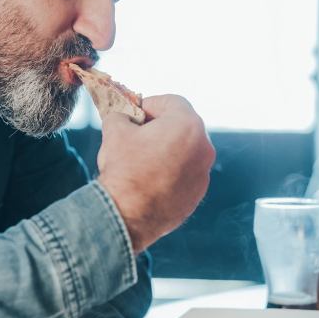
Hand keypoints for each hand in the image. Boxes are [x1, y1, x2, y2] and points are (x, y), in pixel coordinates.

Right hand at [96, 95, 214, 252]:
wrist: (127, 215)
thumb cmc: (124, 169)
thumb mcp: (114, 131)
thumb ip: (120, 115)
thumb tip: (121, 116)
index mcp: (187, 125)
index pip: (172, 102)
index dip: (151, 104)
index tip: (135, 114)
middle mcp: (203, 147)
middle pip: (182, 126)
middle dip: (160, 126)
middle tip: (137, 134)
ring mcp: (203, 172)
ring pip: (186, 151)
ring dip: (166, 149)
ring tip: (141, 159)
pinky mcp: (198, 194)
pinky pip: (185, 174)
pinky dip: (171, 172)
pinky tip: (149, 180)